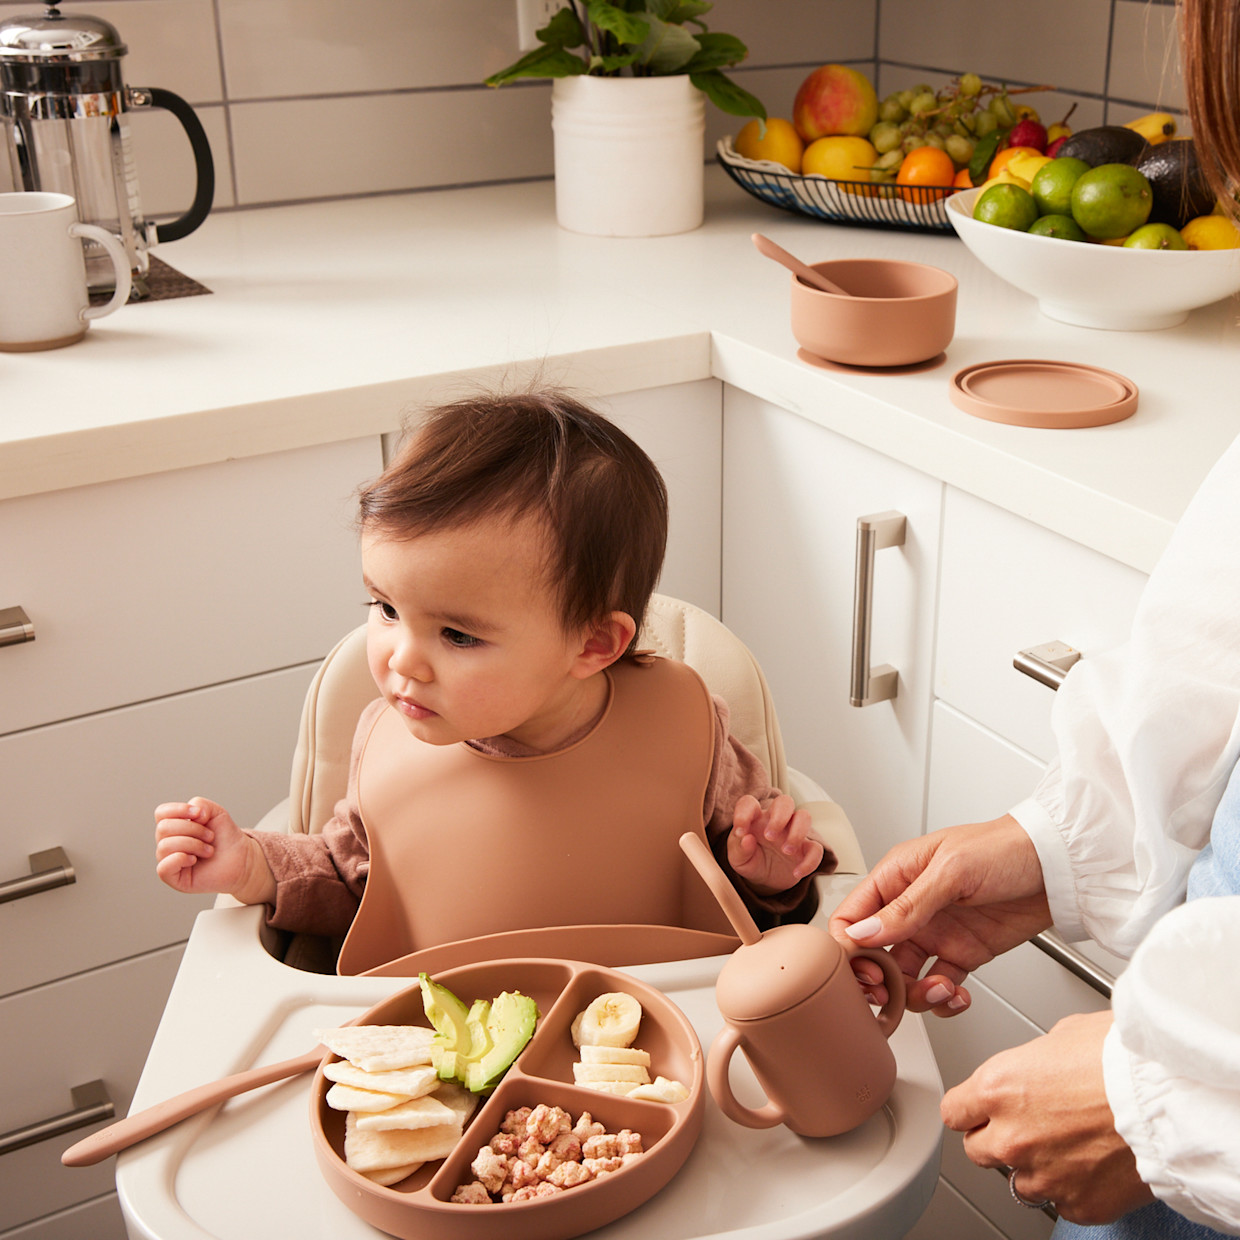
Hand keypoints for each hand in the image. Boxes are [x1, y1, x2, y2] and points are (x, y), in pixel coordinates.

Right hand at [154, 797, 274, 904]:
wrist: (240, 859)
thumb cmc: (225, 837)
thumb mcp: (216, 813)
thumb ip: (200, 804)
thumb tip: (190, 816)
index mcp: (174, 826)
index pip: (161, 813)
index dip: (179, 810)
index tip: (201, 814)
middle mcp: (168, 842)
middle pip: (163, 828)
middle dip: (193, 829)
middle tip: (210, 837)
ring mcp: (169, 860)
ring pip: (165, 846)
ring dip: (194, 844)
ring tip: (209, 850)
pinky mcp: (173, 878)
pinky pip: (163, 868)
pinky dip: (180, 859)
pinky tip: (194, 860)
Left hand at [727, 794, 823, 894]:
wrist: (764, 879)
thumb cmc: (749, 859)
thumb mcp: (737, 858)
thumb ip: (738, 848)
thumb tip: (746, 839)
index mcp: (755, 818)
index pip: (749, 803)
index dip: (743, 813)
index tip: (740, 832)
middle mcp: (776, 821)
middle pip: (785, 802)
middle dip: (779, 817)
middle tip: (770, 837)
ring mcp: (792, 833)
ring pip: (804, 817)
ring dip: (797, 833)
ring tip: (786, 851)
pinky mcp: (805, 850)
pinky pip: (816, 849)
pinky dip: (810, 861)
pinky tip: (797, 872)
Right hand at [828, 816, 1051, 1014]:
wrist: (1057, 865)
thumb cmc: (1004, 848)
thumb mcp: (951, 871)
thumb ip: (907, 906)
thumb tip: (865, 933)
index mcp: (896, 877)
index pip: (851, 916)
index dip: (850, 948)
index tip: (867, 969)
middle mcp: (910, 907)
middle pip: (873, 955)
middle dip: (880, 981)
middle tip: (894, 993)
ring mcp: (935, 933)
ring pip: (904, 978)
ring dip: (916, 994)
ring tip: (941, 989)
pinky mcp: (962, 953)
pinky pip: (939, 985)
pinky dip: (945, 999)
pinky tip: (959, 995)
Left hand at [941, 1010, 1153, 1224]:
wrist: (1169, 1101)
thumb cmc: (1120, 1060)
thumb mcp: (1062, 1036)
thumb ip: (1032, 1060)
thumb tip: (1035, 1066)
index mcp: (998, 1088)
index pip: (954, 1111)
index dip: (968, 1109)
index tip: (976, 1110)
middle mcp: (1011, 1135)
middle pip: (976, 1150)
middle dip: (995, 1138)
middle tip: (1025, 1126)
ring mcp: (1043, 1175)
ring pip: (1017, 1181)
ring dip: (1033, 1166)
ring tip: (1065, 1144)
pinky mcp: (1077, 1204)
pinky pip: (1060, 1201)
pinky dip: (1071, 1187)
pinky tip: (1090, 1164)